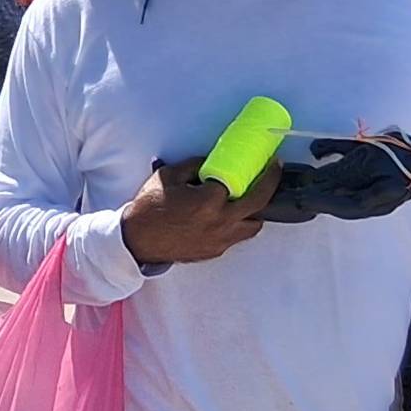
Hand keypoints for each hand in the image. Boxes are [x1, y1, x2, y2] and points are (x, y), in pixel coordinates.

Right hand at [121, 156, 278, 265]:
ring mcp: (221, 238)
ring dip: (256, 210)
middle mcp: (221, 221)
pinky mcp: (217, 250)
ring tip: (251, 198)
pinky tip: (230, 215)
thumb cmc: (149, 207)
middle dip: (269, 184)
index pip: (240, 180)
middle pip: (258, 202)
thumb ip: (193, 166)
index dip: (255, 168)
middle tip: (273, 173)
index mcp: (209, 200)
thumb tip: (212, 161)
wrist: (137, 240)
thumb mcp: (167, 177)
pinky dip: (239, 224)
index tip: (266, 160)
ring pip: (254, 225)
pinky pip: (237, 236)